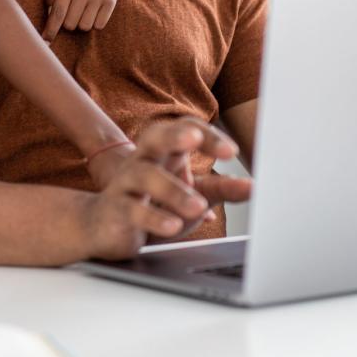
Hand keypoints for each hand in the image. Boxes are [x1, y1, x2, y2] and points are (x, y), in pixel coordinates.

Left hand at [43, 0, 125, 40]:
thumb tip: (49, 15)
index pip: (57, 13)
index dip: (50, 30)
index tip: (46, 41)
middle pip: (70, 24)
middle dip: (66, 23)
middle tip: (68, 12)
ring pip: (84, 27)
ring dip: (80, 23)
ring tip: (81, 10)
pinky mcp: (111, 1)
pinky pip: (99, 25)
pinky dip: (94, 22)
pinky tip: (92, 11)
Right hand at [79, 118, 251, 260]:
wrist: (103, 226)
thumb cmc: (152, 206)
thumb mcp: (192, 196)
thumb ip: (221, 189)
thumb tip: (253, 187)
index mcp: (164, 152)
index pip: (185, 129)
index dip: (208, 136)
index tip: (231, 152)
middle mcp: (143, 160)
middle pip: (155, 137)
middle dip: (174, 135)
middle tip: (193, 139)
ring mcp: (126, 184)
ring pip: (145, 175)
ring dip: (172, 190)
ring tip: (197, 207)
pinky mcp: (116, 210)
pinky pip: (133, 210)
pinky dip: (154, 218)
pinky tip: (173, 225)